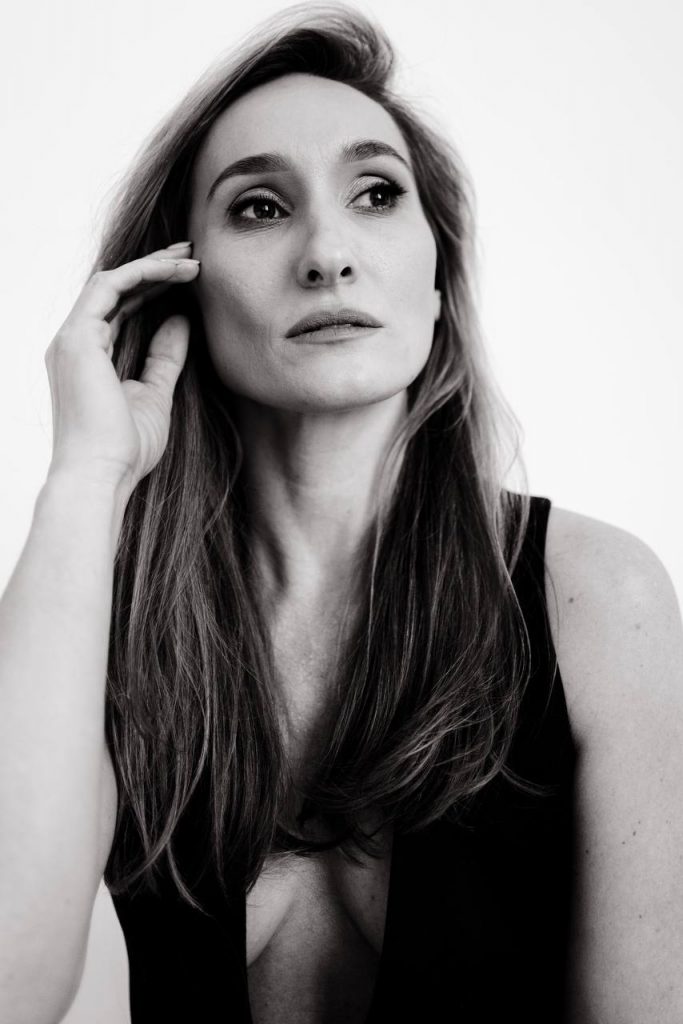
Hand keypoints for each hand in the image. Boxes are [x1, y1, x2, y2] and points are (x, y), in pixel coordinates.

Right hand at [45, 243, 199, 497]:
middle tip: (193, 255)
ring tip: (192, 259)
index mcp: (89, 359)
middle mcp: (75, 344)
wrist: (102, 474)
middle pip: (116, 291)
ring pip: (113, 282)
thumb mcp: (155, 395)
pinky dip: (143, 274)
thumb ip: (165, 357)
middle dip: (155, 269)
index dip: (153, 290)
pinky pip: (110, 287)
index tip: (189, 279)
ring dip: (153, 266)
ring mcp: (72, 339)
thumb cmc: (126, 449)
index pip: (121, 311)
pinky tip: (175, 271)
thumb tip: (180, 320)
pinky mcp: (77, 338)